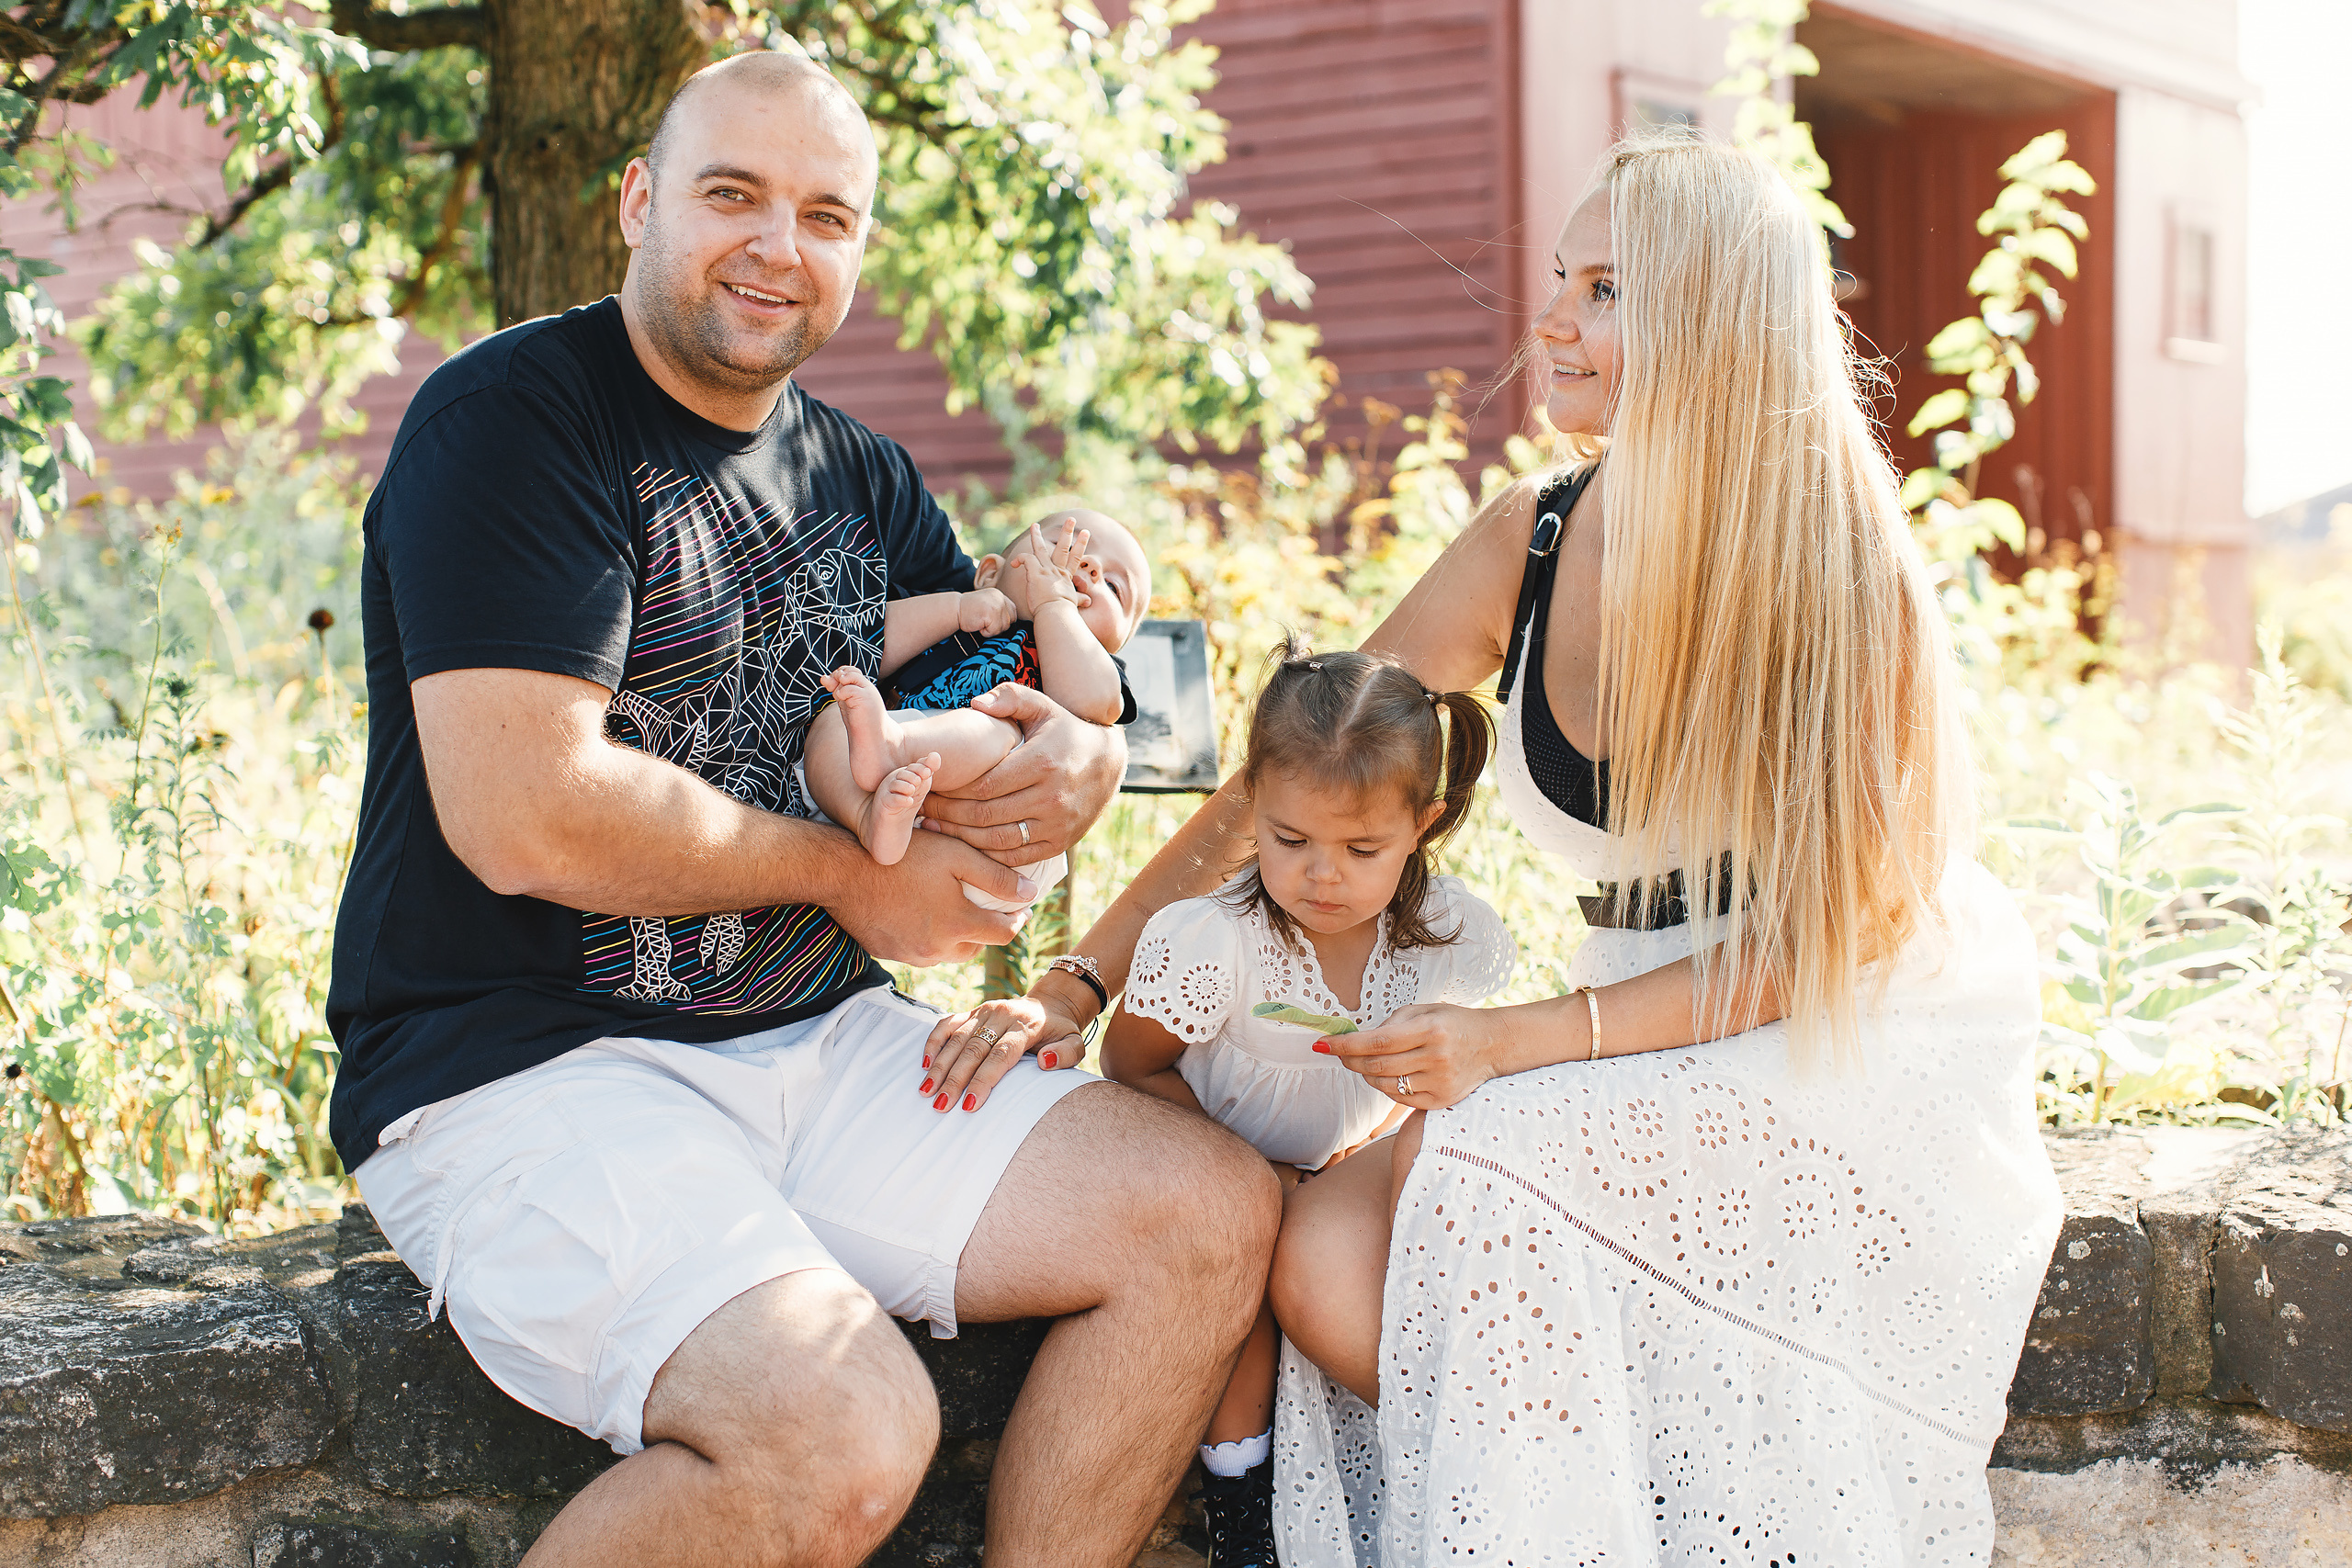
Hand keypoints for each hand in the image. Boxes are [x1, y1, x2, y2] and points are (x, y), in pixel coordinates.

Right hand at [823, 827, 1035, 964]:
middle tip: (984, 904)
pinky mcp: (889, 954)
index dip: (1017, 918)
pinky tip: (920, 911)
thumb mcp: (955, 856)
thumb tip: (1031, 893)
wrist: (841, 871)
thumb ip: (996, 878)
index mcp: (958, 925)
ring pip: (948, 951)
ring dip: (956, 935)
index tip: (1018, 906)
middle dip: (985, 928)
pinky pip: (920, 951)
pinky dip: (928, 936)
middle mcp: (937, 949)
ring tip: (951, 906)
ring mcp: (911, 955)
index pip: (1004, 934)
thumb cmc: (901, 856)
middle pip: (977, 946)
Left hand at [918, 683, 1124, 865]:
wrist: (1109, 762)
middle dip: (948, 814)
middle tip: (922, 809)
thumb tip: (976, 703)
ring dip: (961, 838)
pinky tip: (965, 843)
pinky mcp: (1060, 842)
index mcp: (1040, 763)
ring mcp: (1056, 823)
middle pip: (985, 815)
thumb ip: (1009, 697)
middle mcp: (1050, 797)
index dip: (952, 790)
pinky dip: (988, 854)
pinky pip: (1017, 856)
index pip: (984, 785)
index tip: (928, 786)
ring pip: (998, 839)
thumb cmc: (1064, 731)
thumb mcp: (1042, 706)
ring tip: (936, 827)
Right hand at [920, 994, 1088, 1112]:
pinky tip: (924, 1064)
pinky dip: (934, 1042)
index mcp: (1025, 1026)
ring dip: (940, 1065)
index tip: (970, 1104)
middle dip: (955, 1078)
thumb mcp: (1074, 1043)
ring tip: (927, 1090)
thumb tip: (1044, 1062)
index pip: (1001, 1055)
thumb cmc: (1059, 1032)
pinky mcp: (973, 1011)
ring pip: (957, 1038)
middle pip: (974, 1049)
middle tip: (941, 1105)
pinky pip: (948, 1023)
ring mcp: (984, 1011)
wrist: (1050, 1005)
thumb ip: (1065, 1054)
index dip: (984, 1080)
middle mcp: (1001, 1016)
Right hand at [958, 588, 1017, 637]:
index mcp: (999, 595)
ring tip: (980, 621)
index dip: (1005, 620)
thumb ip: (998, 609)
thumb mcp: (986, 605)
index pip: (1013, 611)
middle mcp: (1000, 598)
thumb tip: (1010, 622)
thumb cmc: (968, 610)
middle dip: (999, 625)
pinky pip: (995, 631)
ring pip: (1004, 627)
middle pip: (1011, 620)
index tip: (992, 621)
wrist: (954, 610)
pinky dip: (986, 632)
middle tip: (985, 622)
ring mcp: (997, 605)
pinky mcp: (992, 613)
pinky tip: (978, 624)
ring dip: (991, 629)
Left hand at [1007, 519, 1083, 611]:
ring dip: (1036, 536)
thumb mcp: (1074, 603)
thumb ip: (1080, 599)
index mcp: (1066, 577)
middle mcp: (1057, 570)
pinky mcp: (1036, 573)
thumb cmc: (1064, 612)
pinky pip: (1026, 558)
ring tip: (1034, 525)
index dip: (1080, 545)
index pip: (1075, 557)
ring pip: (1040, 548)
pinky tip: (1013, 563)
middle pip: (1063, 547)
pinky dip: (1020, 558)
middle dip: (1067, 531)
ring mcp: (1046, 570)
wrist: (1056, 614)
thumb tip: (1089, 601)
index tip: (1085, 533)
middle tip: (1071, 519)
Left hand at [1315, 1002, 1504, 1109]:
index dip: (1345, 1045)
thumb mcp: (1424, 1010)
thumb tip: (1357, 1040)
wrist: (1492, 1045)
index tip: (1322, 1043)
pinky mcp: (1440, 1101)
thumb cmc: (1452, 1023)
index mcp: (1431, 1030)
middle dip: (1349, 1060)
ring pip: (1384, 1085)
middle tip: (1338, 1052)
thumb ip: (1391, 1023)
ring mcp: (1439, 1083)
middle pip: (1376, 1066)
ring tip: (1366, 1061)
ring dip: (1365, 1074)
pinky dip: (1385, 1086)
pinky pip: (1398, 1098)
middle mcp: (1436, 1058)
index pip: (1377, 1041)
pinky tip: (1389, 1073)